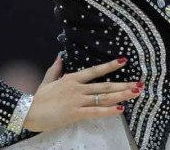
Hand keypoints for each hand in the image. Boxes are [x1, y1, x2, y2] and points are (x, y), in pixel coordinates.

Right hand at [22, 56, 143, 132]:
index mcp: (71, 79)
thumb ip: (56, 69)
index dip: (109, 66)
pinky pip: (96, 112)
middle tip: (139, 84)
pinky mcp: (76, 113)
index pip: (94, 71)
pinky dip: (109, 111)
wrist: (30, 111)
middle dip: (123, 84)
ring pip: (103, 97)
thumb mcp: (47, 80)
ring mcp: (77, 100)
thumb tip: (60, 56)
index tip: (123, 61)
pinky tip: (120, 109)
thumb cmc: (39, 98)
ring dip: (121, 95)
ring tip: (135, 93)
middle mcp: (77, 88)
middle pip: (104, 85)